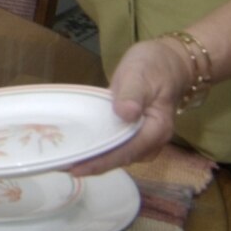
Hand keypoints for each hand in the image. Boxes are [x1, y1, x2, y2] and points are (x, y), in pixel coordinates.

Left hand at [68, 36, 191, 174]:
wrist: (169, 61)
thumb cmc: (153, 66)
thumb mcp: (140, 74)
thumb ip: (133, 94)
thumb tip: (125, 114)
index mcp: (156, 129)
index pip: (126, 151)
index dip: (100, 162)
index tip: (76, 168)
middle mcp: (152, 141)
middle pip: (120, 159)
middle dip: (92, 165)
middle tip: (61, 167)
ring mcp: (145, 139)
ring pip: (117, 156)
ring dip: (94, 160)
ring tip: (66, 161)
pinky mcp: (136, 134)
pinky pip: (116, 146)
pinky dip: (99, 150)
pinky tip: (80, 149)